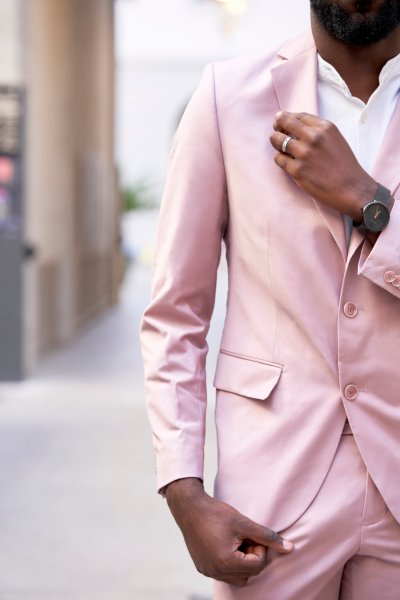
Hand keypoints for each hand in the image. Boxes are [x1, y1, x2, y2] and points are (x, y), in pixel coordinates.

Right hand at [165, 478, 292, 586]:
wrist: (189, 507)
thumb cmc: (216, 513)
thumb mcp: (244, 523)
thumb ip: (268, 537)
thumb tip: (290, 548)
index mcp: (227, 562)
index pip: (257, 565)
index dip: (260, 548)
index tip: (252, 534)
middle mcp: (216, 572)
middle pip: (248, 574)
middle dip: (252, 557)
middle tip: (245, 537)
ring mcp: (207, 571)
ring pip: (236, 576)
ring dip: (241, 562)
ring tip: (236, 541)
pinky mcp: (202, 567)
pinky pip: (222, 573)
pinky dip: (229, 562)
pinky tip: (224, 543)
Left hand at [270, 111, 376, 220]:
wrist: (351, 189)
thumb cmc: (344, 166)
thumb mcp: (335, 139)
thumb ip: (318, 131)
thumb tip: (295, 127)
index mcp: (325, 127)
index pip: (298, 116)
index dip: (287, 118)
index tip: (281, 122)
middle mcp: (313, 137)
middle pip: (284, 122)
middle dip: (277, 126)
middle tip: (277, 132)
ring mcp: (304, 154)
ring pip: (277, 140)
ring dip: (276, 143)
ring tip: (281, 149)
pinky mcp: (297, 170)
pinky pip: (279, 159)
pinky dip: (281, 160)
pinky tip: (288, 163)